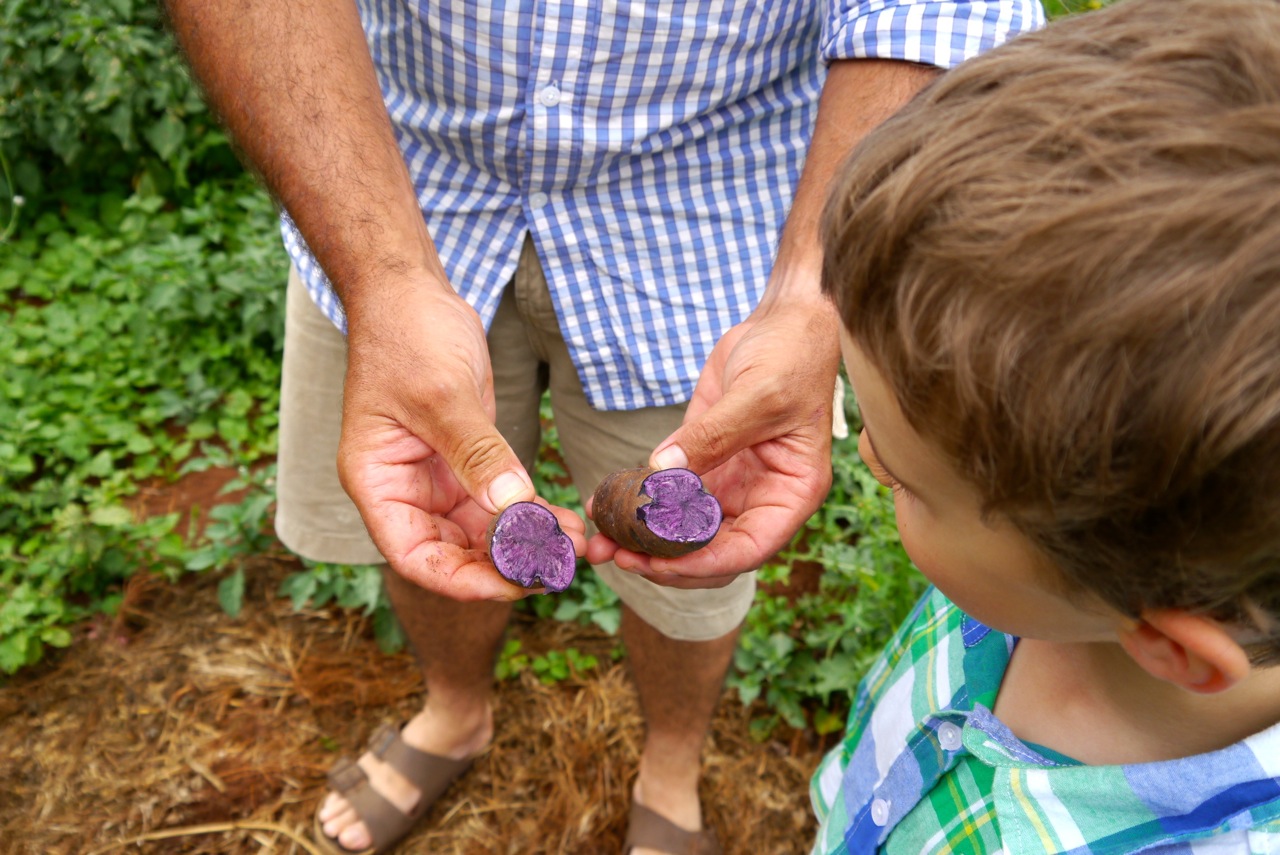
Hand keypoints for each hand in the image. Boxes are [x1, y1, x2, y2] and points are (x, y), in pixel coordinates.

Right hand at [337, 277, 581, 599]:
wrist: (412, 294)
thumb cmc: (407, 335)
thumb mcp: (442, 395)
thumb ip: (476, 453)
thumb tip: (512, 506)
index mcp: (376, 483)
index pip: (414, 556)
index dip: (462, 580)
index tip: (515, 582)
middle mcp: (403, 490)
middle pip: (451, 553)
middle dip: (506, 564)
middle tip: (561, 565)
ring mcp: (435, 478)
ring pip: (482, 532)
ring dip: (526, 543)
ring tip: (576, 545)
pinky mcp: (466, 461)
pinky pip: (498, 502)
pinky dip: (530, 514)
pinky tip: (565, 521)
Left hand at [586, 298, 840, 587]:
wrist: (784, 321)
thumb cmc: (792, 356)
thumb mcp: (758, 396)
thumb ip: (714, 436)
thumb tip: (662, 472)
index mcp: (791, 493)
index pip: (749, 549)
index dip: (704, 565)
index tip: (658, 564)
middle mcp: (761, 496)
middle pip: (712, 550)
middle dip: (665, 560)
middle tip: (618, 556)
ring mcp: (730, 481)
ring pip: (685, 529)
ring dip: (644, 540)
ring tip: (601, 542)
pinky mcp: (703, 458)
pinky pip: (668, 492)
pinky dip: (638, 502)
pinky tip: (603, 502)